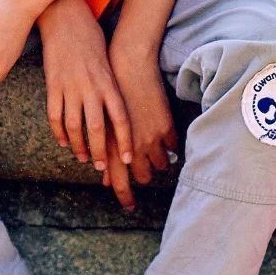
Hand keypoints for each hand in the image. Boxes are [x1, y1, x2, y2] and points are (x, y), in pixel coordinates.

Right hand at [38, 0, 132, 174]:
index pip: (120, 119)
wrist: (66, 19)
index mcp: (108, 83)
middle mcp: (91, 88)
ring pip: (74, 127)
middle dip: (101, 152)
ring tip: (84, 159)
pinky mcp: (53, 86)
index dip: (125, 141)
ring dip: (79, 146)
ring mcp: (70, 88)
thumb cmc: (93, 40)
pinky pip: (55, 116)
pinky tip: (64, 143)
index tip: (129, 159)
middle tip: (103, 168)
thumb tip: (120, 114)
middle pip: (97, 129)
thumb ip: (113, 89)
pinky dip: (59, 133)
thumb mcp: (109, 64)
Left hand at [110, 42, 177, 185]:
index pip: (119, 182)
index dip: (125, 197)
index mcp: (111, 147)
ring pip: (161, 164)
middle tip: (145, 167)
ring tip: (156, 149)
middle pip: (145, 176)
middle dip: (145, 174)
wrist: (127, 68)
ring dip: (159, 160)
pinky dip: (169, 145)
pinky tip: (164, 136)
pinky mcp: (165, 128)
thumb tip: (105, 178)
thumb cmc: (109, 97)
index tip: (130, 206)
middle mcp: (131, 147)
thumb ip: (106, 154)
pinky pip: (172, 148)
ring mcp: (150, 139)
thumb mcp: (103, 128)